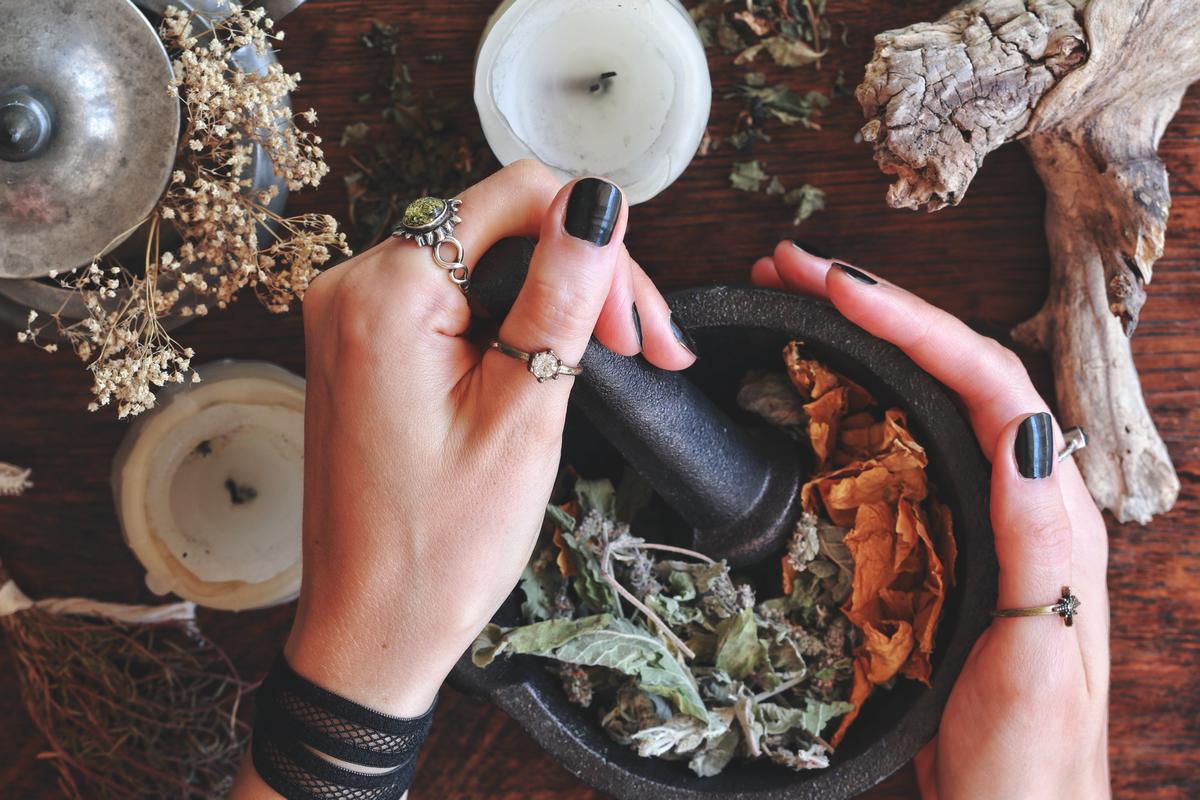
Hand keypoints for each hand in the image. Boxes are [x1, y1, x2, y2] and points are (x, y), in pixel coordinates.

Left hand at [231, 161, 695, 795]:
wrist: (371, 630)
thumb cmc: (439, 545)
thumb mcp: (522, 415)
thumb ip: (559, 296)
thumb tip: (595, 202)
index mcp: (385, 292)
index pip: (513, 196)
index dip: (593, 241)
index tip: (633, 321)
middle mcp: (354, 287)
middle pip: (500, 228)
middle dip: (583, 275)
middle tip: (646, 347)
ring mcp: (355, 319)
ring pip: (484, 265)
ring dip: (555, 302)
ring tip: (621, 360)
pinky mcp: (367, 350)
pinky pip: (453, 304)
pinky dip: (512, 327)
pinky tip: (559, 363)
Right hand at [753, 244, 1110, 798]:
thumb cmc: (1029, 757)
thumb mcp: (1040, 654)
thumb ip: (1040, 542)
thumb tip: (1022, 423)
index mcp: (1051, 513)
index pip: (990, 380)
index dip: (913, 322)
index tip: (832, 285)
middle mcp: (1022, 497)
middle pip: (956, 366)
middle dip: (877, 305)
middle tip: (790, 271)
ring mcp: (981, 515)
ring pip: (928, 394)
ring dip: (865, 336)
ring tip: (794, 302)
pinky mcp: (943, 541)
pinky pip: (904, 442)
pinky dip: (859, 394)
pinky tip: (817, 383)